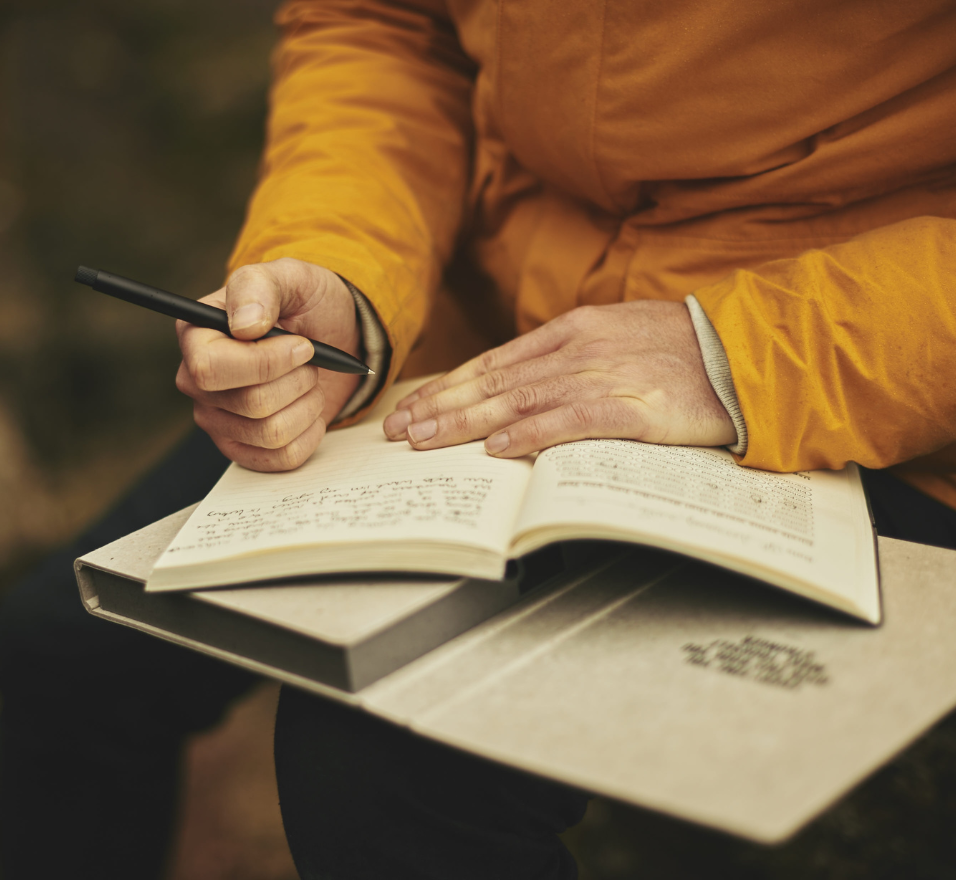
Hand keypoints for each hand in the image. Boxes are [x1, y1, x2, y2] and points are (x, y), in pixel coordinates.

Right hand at [176, 258, 361, 470]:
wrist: (331, 336)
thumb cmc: (304, 304)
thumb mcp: (290, 277)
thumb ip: (260, 287)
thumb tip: (244, 325)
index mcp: (196, 335)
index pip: (210, 369)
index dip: (264, 363)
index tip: (301, 345)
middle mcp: (198, 382)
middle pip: (250, 404)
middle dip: (297, 380)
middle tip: (308, 359)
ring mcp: (217, 419)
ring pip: (272, 433)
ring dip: (307, 403)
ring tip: (308, 380)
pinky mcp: (243, 448)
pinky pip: (283, 458)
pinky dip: (310, 432)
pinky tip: (307, 407)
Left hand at [382, 301, 736, 455]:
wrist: (748, 351)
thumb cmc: (685, 350)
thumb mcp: (617, 338)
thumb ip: (568, 358)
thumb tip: (520, 385)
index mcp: (573, 331)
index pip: (493, 363)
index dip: (448, 387)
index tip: (412, 408)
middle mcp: (578, 349)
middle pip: (493, 382)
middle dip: (439, 407)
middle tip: (398, 431)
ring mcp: (604, 376)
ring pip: (518, 401)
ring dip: (465, 422)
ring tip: (426, 440)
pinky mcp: (633, 407)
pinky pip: (570, 422)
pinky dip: (530, 435)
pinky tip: (497, 449)